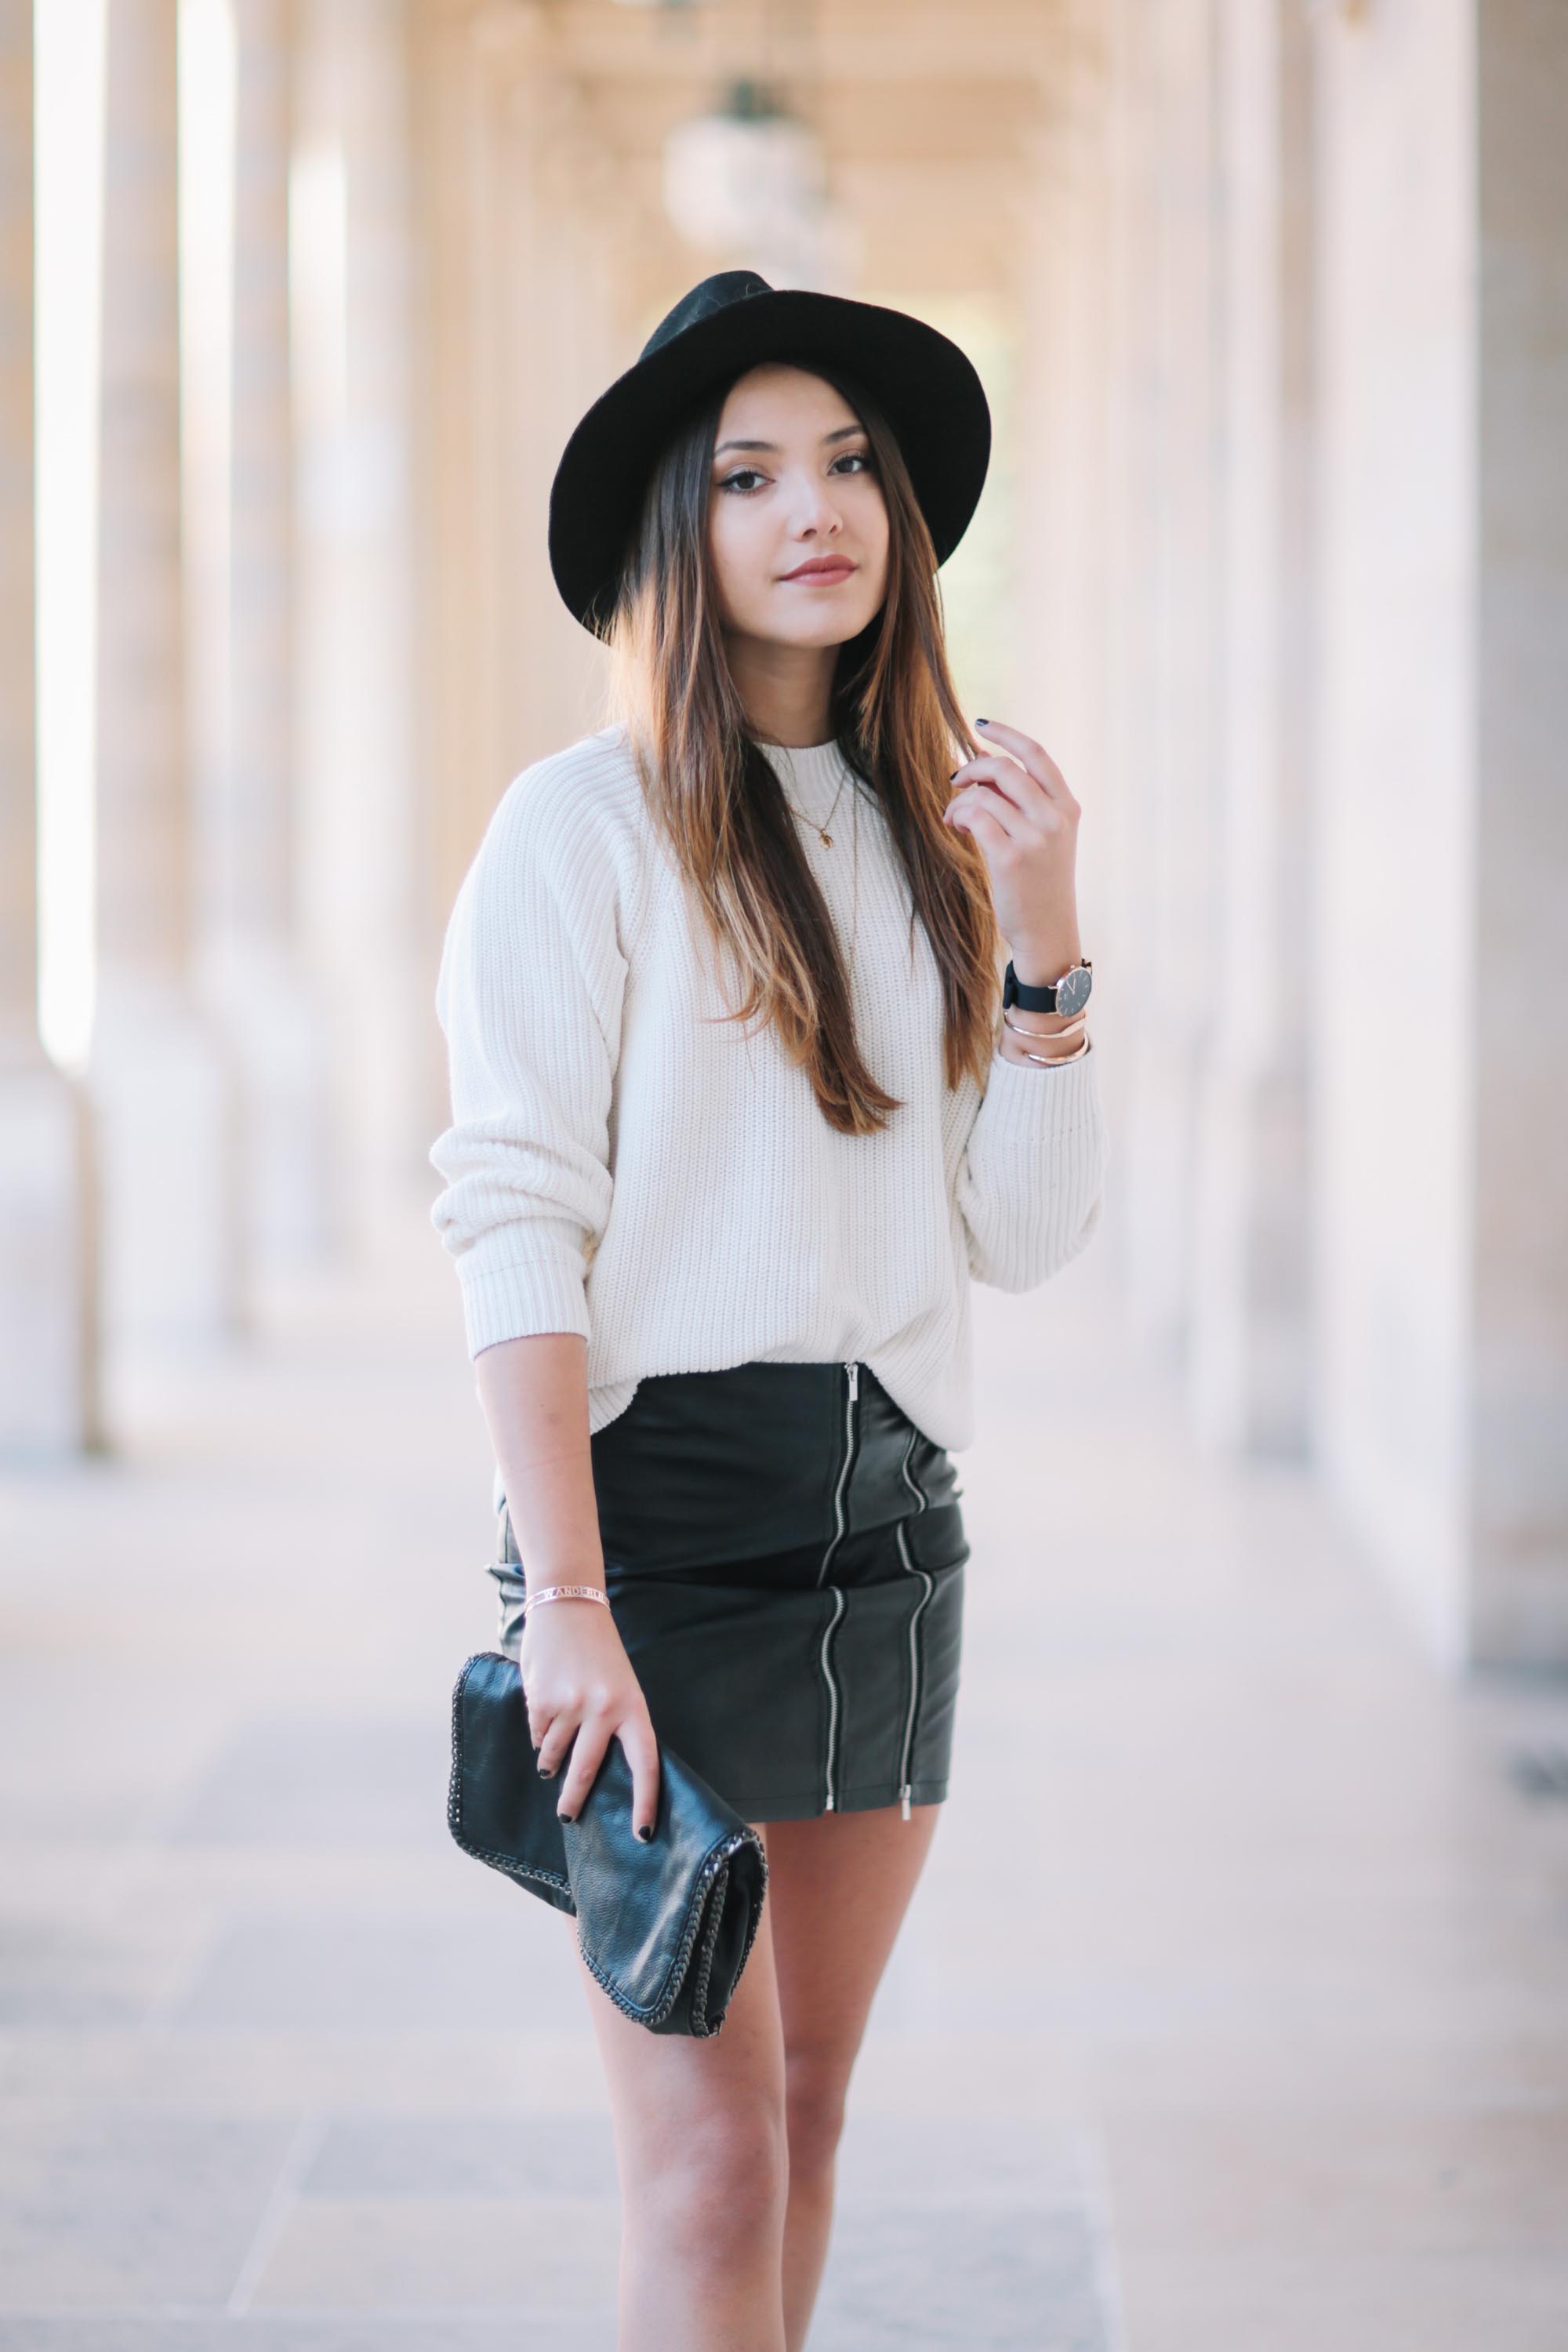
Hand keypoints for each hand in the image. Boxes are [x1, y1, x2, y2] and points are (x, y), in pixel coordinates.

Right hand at [523, 1597, 661, 1840]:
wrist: (568, 1607)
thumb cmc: (599, 1653)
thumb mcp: (620, 1687)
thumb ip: (615, 1726)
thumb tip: (598, 1774)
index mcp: (633, 1707)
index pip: (645, 1764)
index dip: (645, 1802)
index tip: (642, 1833)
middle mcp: (603, 1709)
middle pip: (587, 1771)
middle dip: (574, 1801)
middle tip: (568, 1817)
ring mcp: (570, 1705)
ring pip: (554, 1755)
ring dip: (550, 1760)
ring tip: (550, 1758)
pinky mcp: (541, 1700)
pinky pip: (538, 1734)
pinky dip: (539, 1733)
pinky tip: (544, 1713)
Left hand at [943, 718, 1081, 979]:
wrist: (1048, 931)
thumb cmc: (1040, 883)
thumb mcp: (1046, 837)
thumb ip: (1025, 802)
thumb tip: (982, 764)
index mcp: (1067, 807)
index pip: (1037, 754)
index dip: (1007, 734)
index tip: (982, 725)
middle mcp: (1055, 819)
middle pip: (1005, 768)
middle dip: (971, 768)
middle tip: (955, 781)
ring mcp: (1034, 839)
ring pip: (984, 795)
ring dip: (959, 801)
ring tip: (954, 818)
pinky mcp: (1010, 859)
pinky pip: (975, 817)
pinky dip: (958, 816)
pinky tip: (955, 826)